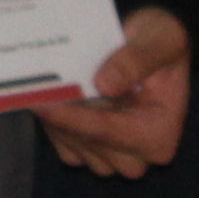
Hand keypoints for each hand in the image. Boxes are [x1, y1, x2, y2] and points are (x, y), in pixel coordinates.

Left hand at [36, 6, 194, 178]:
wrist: (152, 46)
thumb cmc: (161, 41)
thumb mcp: (162, 39)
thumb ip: (136, 60)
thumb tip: (105, 85)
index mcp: (159, 134)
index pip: (107, 130)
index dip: (70, 116)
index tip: (40, 101)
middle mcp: (141, 155)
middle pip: (88, 143)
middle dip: (60, 117)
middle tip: (36, 89)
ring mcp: (117, 158)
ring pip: (74, 148)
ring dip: (56, 121)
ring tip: (45, 89)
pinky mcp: (97, 154)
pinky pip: (68, 149)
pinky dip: (57, 127)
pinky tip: (54, 99)